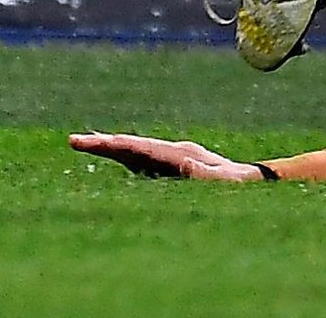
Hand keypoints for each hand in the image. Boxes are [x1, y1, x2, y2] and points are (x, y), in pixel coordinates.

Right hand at [68, 132, 268, 180]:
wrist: (252, 180)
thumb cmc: (241, 185)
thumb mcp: (226, 182)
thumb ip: (205, 174)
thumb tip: (184, 165)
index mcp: (180, 155)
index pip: (142, 148)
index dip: (119, 145)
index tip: (99, 142)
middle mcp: (171, 153)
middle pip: (132, 146)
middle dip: (103, 144)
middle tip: (73, 140)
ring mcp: (169, 159)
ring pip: (133, 152)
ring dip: (108, 148)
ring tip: (80, 143)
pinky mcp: (170, 169)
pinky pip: (140, 162)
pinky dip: (121, 156)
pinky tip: (107, 153)